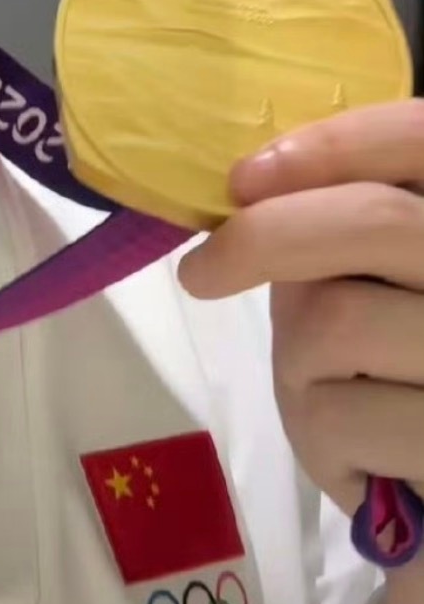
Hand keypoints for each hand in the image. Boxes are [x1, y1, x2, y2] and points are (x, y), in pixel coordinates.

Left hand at [177, 100, 423, 603]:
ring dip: (295, 366)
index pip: (422, 136)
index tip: (246, 175)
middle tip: (201, 272)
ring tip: (328, 401)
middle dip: (266, 237)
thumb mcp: (373, 291)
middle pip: (375, 220)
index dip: (338, 140)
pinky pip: (338, 415)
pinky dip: (318, 442)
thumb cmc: (398, 387)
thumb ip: (342, 232)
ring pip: (337, 321)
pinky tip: (361, 466)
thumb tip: (251, 184)